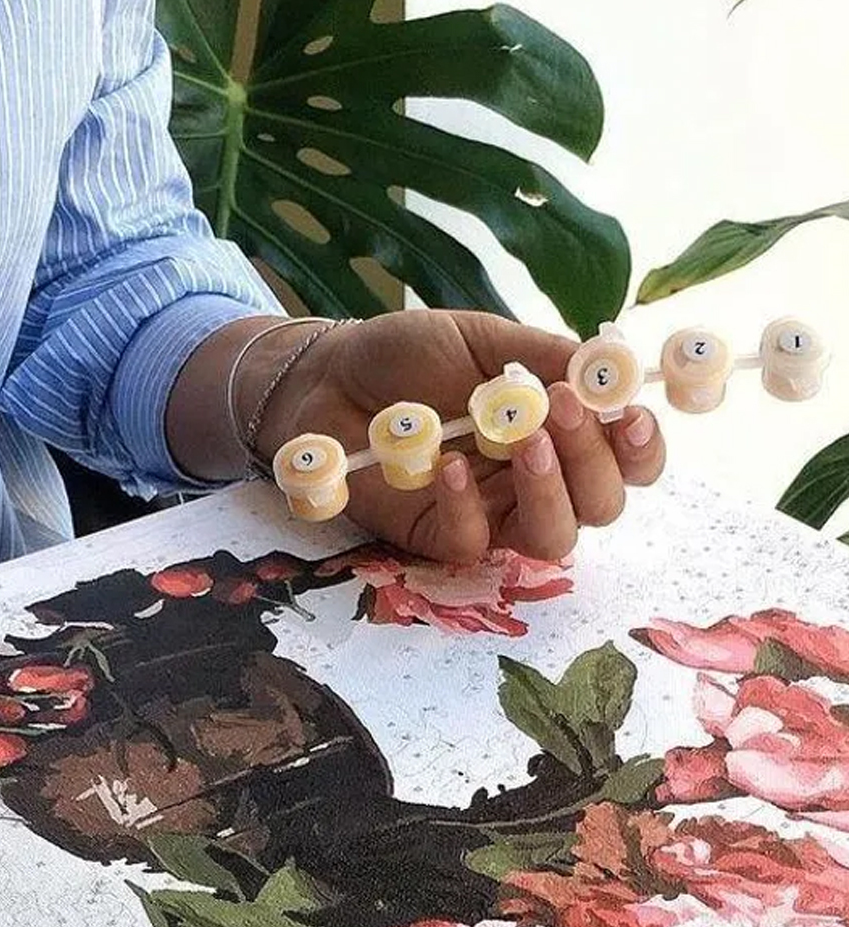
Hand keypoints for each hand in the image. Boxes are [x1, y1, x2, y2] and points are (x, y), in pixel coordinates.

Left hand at [255, 311, 666, 562]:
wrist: (329, 376)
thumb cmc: (410, 357)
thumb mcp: (483, 339)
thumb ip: (544, 357)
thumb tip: (608, 366)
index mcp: (559, 431)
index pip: (626, 460)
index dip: (641, 448)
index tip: (633, 414)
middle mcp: (536, 480)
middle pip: (601, 505)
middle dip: (595, 461)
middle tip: (563, 410)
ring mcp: (490, 514)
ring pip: (552, 538)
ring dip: (551, 492)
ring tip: (526, 442)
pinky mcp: (439, 536)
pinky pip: (474, 542)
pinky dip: (467, 505)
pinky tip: (449, 466)